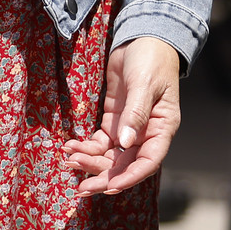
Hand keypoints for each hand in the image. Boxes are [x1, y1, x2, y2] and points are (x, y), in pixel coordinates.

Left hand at [62, 36, 180, 196]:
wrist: (142, 40)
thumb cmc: (151, 60)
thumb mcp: (144, 84)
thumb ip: (135, 113)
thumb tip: (125, 143)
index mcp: (162, 129)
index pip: (148, 162)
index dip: (130, 177)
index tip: (110, 187)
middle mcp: (146, 134)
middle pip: (125, 164)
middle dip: (103, 176)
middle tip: (81, 189)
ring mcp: (129, 129)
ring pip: (110, 156)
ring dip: (91, 162)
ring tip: (69, 162)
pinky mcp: (113, 120)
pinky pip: (99, 141)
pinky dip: (85, 147)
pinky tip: (69, 147)